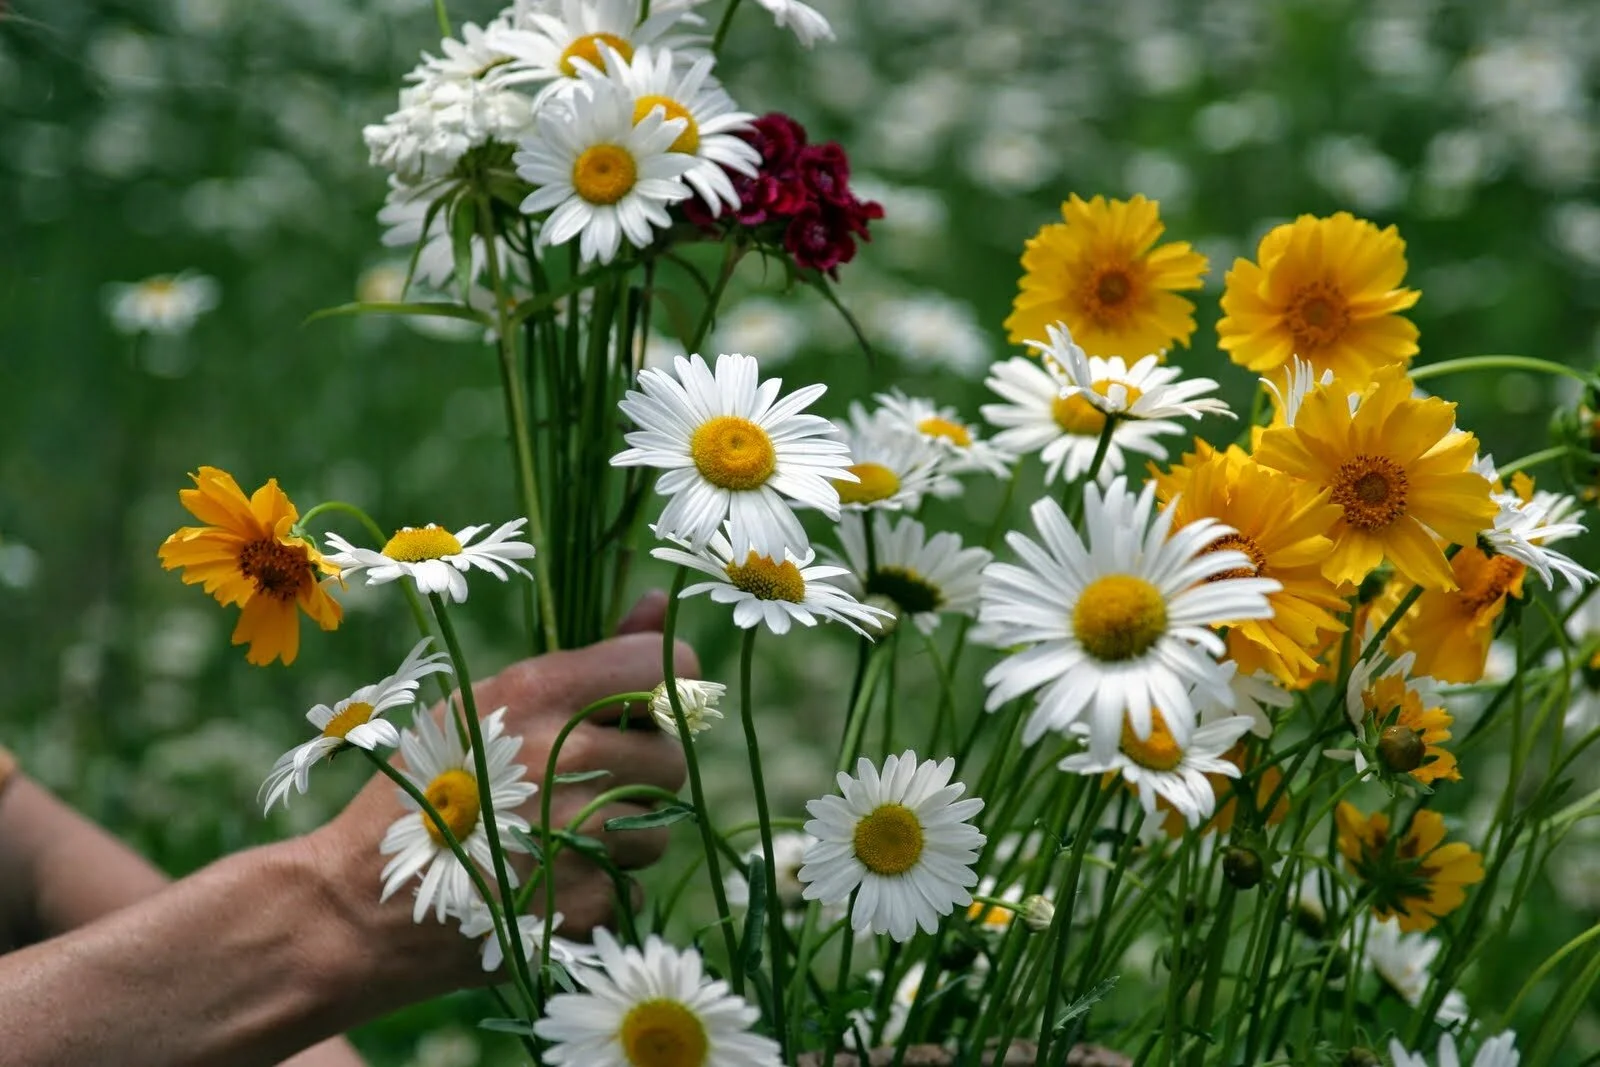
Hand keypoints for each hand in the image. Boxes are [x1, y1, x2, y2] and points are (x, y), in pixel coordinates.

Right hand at [302, 592, 693, 994]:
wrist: (358, 902)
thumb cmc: (426, 785)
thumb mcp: (489, 701)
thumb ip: (588, 656)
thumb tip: (657, 603)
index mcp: (544, 694)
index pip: (669, 667)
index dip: (665, 689)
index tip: (641, 711)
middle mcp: (569, 756)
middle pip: (672, 756)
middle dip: (639, 771)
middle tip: (578, 784)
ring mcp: (579, 835)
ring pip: (658, 827)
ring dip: (622, 833)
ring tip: (552, 834)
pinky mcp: (582, 902)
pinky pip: (631, 884)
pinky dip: (598, 884)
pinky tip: (543, 879)